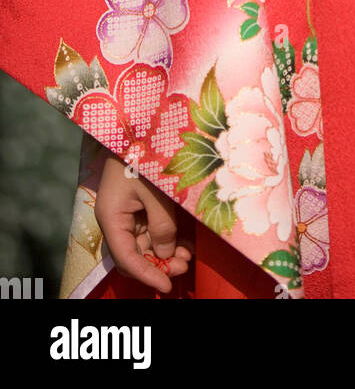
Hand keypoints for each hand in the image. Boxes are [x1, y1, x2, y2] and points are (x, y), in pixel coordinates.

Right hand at [94, 151, 192, 293]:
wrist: (139, 124)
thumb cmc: (144, 154)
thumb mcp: (156, 191)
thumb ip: (161, 224)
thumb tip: (165, 252)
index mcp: (112, 217)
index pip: (126, 258)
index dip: (147, 274)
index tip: (167, 285)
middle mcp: (116, 219)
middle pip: (134, 254)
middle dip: (158, 265)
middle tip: (184, 267)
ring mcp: (128, 212)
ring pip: (144, 244)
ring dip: (165, 253)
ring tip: (188, 257)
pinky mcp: (139, 204)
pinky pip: (151, 230)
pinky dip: (167, 238)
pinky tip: (185, 243)